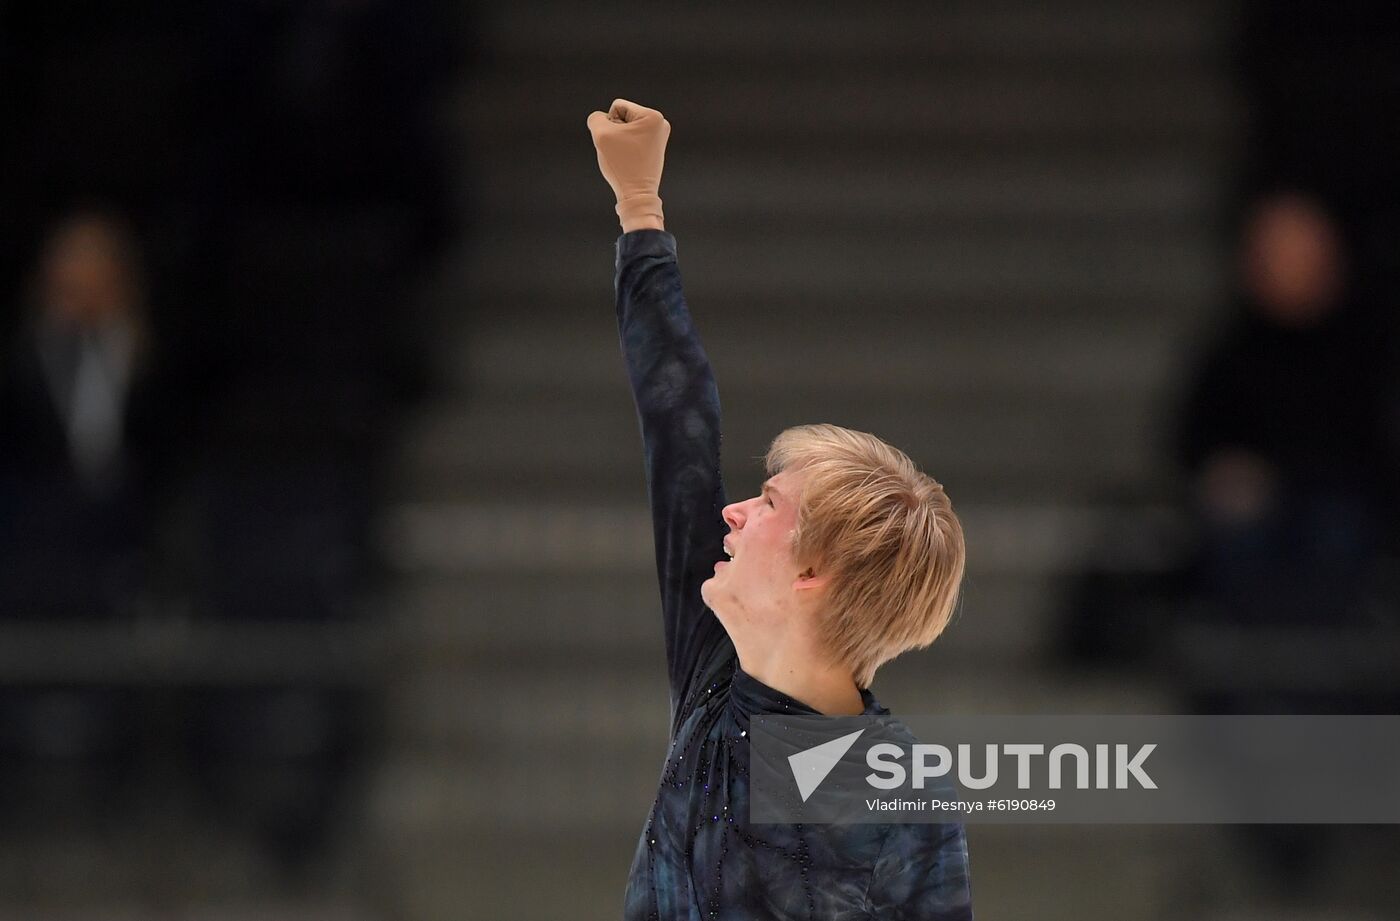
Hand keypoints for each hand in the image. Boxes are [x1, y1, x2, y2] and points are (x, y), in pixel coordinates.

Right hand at [587, 98, 669, 231]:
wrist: (636, 195)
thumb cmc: (621, 165)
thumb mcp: (601, 134)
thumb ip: (596, 118)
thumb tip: (602, 119)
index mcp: (653, 116)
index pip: (617, 106)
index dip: (609, 124)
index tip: (618, 143)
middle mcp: (661, 123)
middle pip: (623, 117)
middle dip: (616, 132)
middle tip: (622, 152)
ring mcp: (659, 137)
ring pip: (626, 129)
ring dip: (619, 141)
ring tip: (626, 156)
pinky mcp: (655, 148)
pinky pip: (632, 140)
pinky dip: (626, 149)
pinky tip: (629, 161)